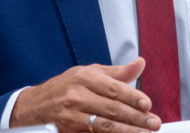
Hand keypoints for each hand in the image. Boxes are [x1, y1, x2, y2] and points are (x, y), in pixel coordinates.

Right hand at [10, 57, 160, 132]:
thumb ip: (117, 72)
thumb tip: (140, 63)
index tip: (147, 104)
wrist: (36, 103)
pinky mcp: (70, 129)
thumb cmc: (67, 85)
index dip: (132, 97)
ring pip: (104, 125)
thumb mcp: (90, 72)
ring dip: (126, 131)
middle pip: (111, 108)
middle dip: (136, 117)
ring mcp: (72, 115)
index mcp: (85, 77)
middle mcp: (77, 95)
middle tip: (153, 123)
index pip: (113, 88)